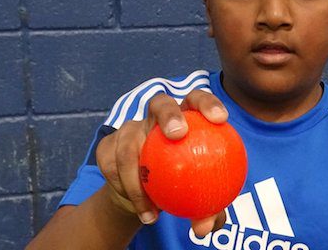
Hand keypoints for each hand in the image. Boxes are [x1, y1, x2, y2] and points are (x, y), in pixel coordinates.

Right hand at [95, 89, 229, 236]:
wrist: (143, 201)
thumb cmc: (181, 193)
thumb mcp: (198, 204)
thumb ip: (207, 212)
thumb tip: (205, 227)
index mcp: (184, 121)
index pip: (196, 101)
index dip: (206, 103)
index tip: (220, 119)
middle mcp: (154, 119)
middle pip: (159, 103)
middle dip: (168, 113)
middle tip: (178, 134)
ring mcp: (129, 130)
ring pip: (128, 143)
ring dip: (137, 177)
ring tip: (151, 206)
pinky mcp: (108, 146)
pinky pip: (112, 165)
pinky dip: (124, 188)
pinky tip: (139, 208)